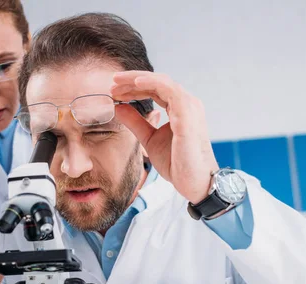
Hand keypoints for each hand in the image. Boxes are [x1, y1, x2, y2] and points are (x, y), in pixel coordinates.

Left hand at [111, 71, 218, 203]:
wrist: (193, 182)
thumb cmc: (177, 163)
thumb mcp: (149, 139)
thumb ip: (136, 123)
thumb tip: (118, 107)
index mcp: (179, 108)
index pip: (155, 90)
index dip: (133, 88)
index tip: (114, 93)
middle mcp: (186, 103)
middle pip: (157, 82)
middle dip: (132, 81)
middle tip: (112, 84)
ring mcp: (188, 106)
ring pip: (161, 81)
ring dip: (137, 79)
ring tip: (117, 82)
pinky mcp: (186, 113)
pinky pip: (168, 89)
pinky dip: (151, 83)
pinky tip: (135, 83)